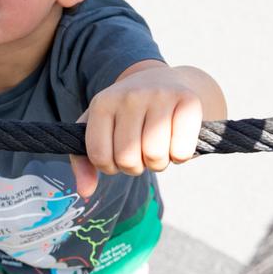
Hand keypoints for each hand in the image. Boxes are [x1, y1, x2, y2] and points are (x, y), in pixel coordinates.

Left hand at [70, 66, 204, 198]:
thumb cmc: (128, 115)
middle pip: (128, 159)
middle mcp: (130, 96)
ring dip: (158, 163)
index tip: (118, 154)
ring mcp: (160, 96)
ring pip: (155, 157)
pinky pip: (181, 151)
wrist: (166, 82)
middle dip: (135, 166)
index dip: (110, 167)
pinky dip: (180, 157)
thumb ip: (84, 161)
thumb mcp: (99, 129)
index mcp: (102, 103)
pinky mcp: (188, 101)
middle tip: (140, 151)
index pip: (99, 157)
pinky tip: (176, 143)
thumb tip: (85, 192)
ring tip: (158, 148)